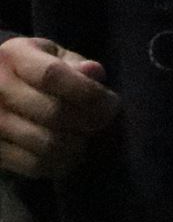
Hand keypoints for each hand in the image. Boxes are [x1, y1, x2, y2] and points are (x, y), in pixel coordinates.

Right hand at [0, 36, 120, 177]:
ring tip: (83, 137)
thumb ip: (75, 63)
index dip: (89, 92)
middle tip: (101, 122)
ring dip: (77, 145)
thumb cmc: (33, 70)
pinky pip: (35, 165)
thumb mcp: (53, 56)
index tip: (111, 103)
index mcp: (13, 56)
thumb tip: (93, 72)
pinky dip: (61, 164)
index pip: (52, 75)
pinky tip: (68, 154)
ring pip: (47, 144)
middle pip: (54, 112)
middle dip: (90, 121)